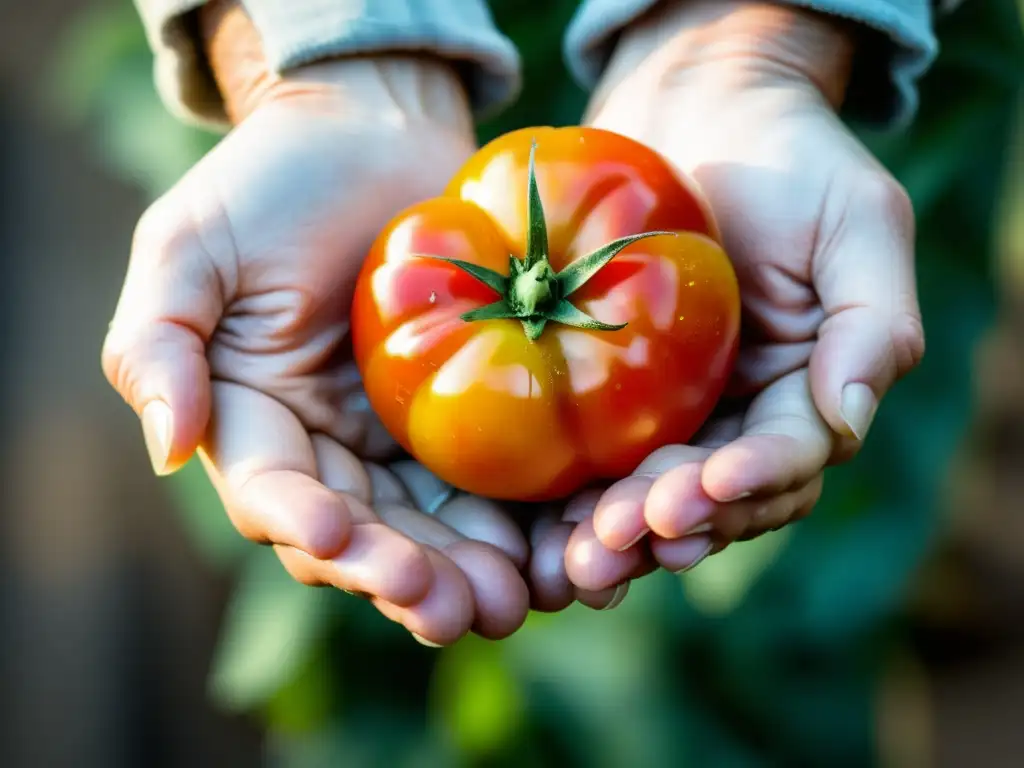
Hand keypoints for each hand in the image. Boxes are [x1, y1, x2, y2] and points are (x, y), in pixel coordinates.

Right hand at [103, 1, 534, 643]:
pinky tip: (553, 550)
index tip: (340, 538)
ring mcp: (402, 440)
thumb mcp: (191, 244)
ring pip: (432, 527)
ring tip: (508, 600)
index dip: (303, 524)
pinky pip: (491, 482)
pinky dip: (520, 523)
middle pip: (363, 534)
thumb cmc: (274, 180)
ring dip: (466, 572)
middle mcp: (329, 448)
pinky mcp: (471, 418)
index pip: (274, 494)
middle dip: (401, 576)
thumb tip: (167, 450)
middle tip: (448, 607)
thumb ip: (158, 342)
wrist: (376, 133)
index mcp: (256, 421)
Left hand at [560, 0, 924, 590]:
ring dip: (622, 532)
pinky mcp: (611, 394)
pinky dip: (576, 498)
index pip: (789, 456)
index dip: (753, 480)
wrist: (698, 110)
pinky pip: (596, 457)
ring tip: (581, 555)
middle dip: (674, 524)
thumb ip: (871, 322)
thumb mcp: (856, 221)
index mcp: (805, 390)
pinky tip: (546, 525)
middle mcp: (741, 416)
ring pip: (654, 495)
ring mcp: (674, 411)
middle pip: (716, 497)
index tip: (706, 485)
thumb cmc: (789, 157)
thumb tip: (847, 419)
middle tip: (621, 537)